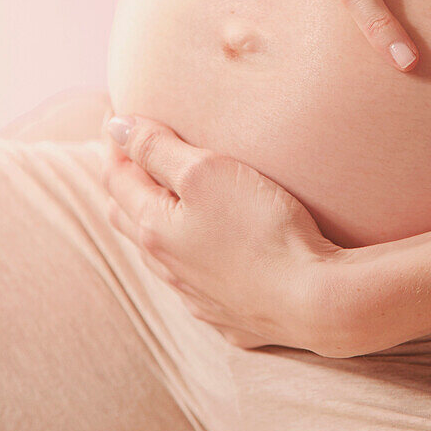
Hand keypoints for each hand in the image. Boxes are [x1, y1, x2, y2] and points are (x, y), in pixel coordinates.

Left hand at [101, 114, 344, 353]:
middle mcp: (167, 265)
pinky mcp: (229, 315)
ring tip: (164, 200)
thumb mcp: (207, 172)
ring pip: (160, 254)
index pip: (117, 177)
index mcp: (154, 228)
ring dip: (154, 223)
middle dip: (125, 182)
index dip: (116, 142)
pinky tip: (206, 256)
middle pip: (128, 218)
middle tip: (131, 153)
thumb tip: (115, 127)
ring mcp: (197, 296)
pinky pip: (195, 284)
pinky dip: (189, 259)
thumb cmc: (262, 228)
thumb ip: (158, 149)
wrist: (315, 301)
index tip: (118, 114)